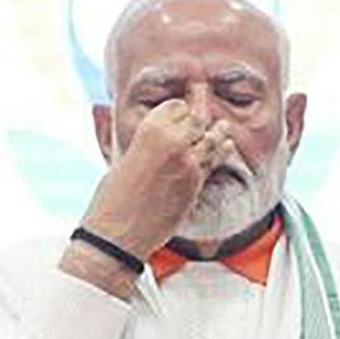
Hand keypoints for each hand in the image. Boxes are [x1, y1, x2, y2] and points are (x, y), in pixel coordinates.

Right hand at [79, 101, 234, 258]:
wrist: (118, 232)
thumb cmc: (112, 197)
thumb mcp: (125, 158)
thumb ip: (147, 144)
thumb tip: (159, 138)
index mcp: (150, 130)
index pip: (177, 107)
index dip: (180, 110)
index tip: (182, 113)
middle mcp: (172, 143)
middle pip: (197, 120)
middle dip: (198, 120)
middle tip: (200, 121)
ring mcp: (188, 165)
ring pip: (211, 141)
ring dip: (217, 134)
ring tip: (224, 127)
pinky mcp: (195, 186)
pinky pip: (213, 163)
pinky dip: (221, 153)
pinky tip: (227, 147)